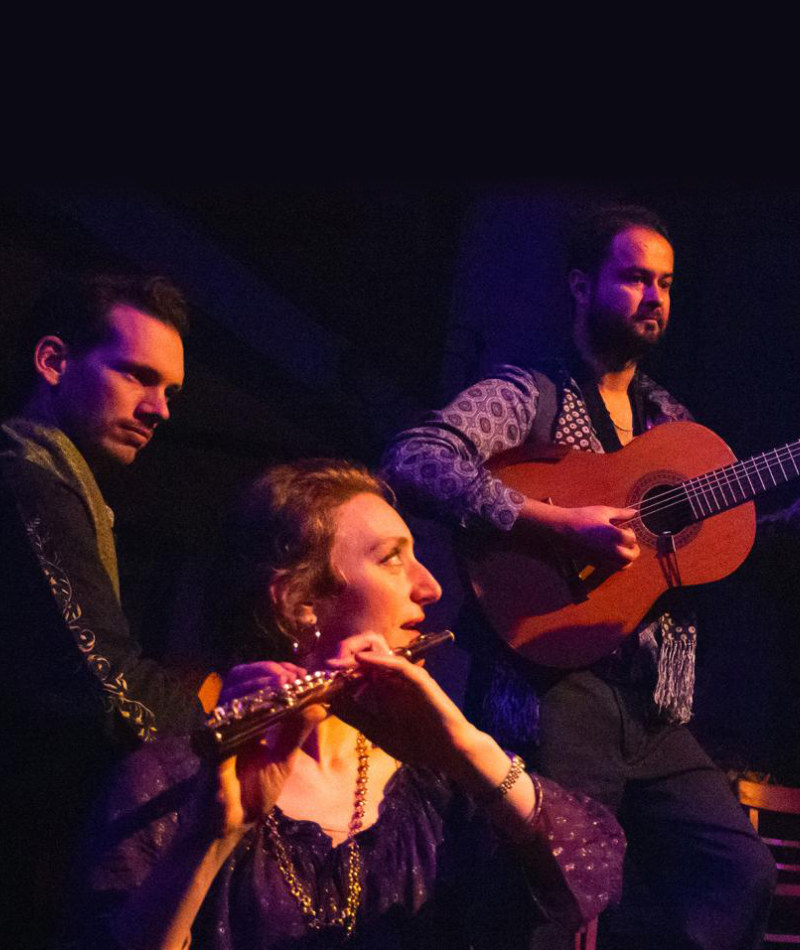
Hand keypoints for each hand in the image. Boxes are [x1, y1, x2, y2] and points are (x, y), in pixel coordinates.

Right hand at [196, 662, 324, 840]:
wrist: (229, 826)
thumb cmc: (253, 794)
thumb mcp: (283, 760)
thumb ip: (297, 732)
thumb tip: (320, 705)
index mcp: (247, 718)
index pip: (256, 681)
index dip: (277, 671)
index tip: (302, 673)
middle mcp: (230, 717)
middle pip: (242, 675)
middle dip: (270, 669)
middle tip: (295, 675)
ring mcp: (218, 726)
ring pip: (232, 686)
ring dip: (260, 679)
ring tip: (285, 683)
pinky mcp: (211, 740)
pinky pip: (225, 713)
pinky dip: (246, 703)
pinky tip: (267, 703)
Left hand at [326, 633, 478, 775]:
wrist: (449, 752)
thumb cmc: (417, 743)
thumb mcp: (376, 730)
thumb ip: (355, 714)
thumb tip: (330, 699)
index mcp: (384, 687)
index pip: (358, 668)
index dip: (338, 668)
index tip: (319, 675)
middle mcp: (393, 677)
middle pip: (367, 654)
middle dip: (345, 655)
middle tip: (327, 665)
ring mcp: (407, 676)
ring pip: (380, 653)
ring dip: (357, 654)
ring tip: (338, 661)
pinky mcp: (419, 678)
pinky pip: (397, 664)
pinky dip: (378, 660)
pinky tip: (361, 661)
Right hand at [518, 497, 638, 568]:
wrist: (562, 528)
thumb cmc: (582, 517)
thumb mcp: (603, 511)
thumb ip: (621, 513)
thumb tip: (635, 512)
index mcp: (616, 535)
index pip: (632, 538)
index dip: (630, 531)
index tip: (623, 526)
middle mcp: (612, 550)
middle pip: (632, 555)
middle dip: (633, 548)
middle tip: (627, 540)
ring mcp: (604, 558)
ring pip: (624, 565)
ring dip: (626, 557)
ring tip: (620, 547)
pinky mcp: (595, 563)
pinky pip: (612, 566)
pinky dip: (616, 561)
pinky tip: (608, 551)